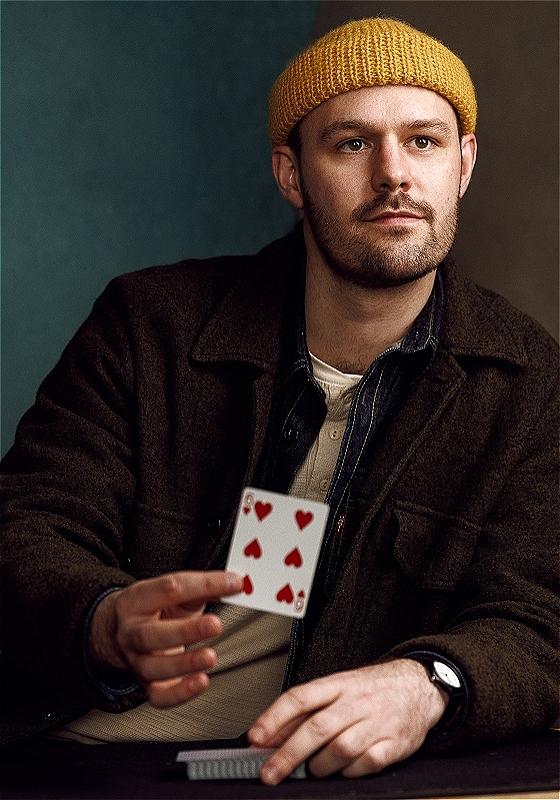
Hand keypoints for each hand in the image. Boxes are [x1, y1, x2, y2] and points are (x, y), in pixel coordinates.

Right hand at [89, 570, 242, 706]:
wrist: (121, 632)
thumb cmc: (154, 610)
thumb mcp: (172, 593)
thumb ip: (201, 588)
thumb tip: (233, 584)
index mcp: (137, 601)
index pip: (169, 589)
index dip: (204, 585)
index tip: (234, 584)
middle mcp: (132, 632)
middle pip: (152, 634)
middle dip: (187, 631)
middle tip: (215, 625)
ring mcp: (136, 660)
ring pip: (155, 668)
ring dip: (186, 664)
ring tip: (210, 657)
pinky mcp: (146, 685)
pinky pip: (160, 696)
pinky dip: (181, 693)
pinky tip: (200, 681)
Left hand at [248, 659, 447, 783]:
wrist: (418, 685)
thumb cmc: (372, 689)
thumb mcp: (339, 688)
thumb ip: (308, 710)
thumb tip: (271, 736)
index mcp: (338, 683)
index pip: (300, 697)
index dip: (275, 718)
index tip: (256, 737)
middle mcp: (355, 701)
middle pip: (317, 727)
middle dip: (288, 754)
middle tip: (269, 773)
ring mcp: (376, 722)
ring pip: (340, 748)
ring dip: (319, 765)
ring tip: (312, 770)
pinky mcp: (394, 743)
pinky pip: (367, 763)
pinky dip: (350, 772)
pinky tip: (342, 771)